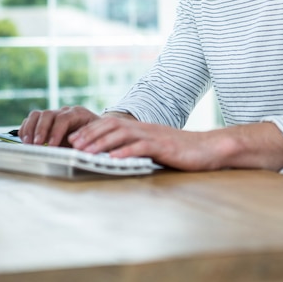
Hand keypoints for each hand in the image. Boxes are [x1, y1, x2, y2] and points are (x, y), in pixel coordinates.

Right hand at [18, 105, 99, 146]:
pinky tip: (25, 140)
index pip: (64, 118)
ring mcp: (54, 114)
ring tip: (29, 143)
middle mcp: (65, 111)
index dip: (56, 132)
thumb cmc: (97, 135)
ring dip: (31, 129)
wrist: (97, 130)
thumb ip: (86, 143)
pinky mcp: (46, 121)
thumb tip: (77, 151)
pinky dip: (26, 129)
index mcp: (79, 113)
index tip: (51, 145)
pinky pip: (32, 119)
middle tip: (37, 145)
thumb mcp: (96, 139)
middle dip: (41, 130)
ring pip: (37, 115)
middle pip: (48, 114)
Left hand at [69, 116, 221, 170]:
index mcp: (141, 128)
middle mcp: (144, 128)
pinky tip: (114, 158)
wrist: (208, 148)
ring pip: (123, 134)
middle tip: (74, 144)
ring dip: (103, 142)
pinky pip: (142, 147)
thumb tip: (115, 157)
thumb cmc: (181, 150)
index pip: (111, 123)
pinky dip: (127, 152)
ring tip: (87, 151)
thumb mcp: (155, 147)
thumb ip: (137, 148)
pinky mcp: (164, 147)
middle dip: (91, 134)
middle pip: (112, 125)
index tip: (74, 139)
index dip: (91, 130)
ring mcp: (154, 136)